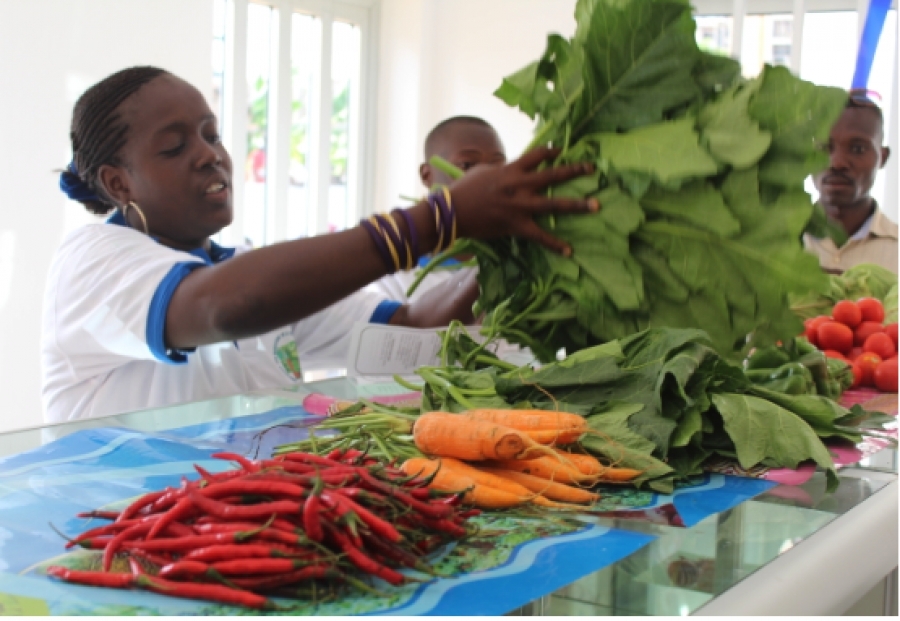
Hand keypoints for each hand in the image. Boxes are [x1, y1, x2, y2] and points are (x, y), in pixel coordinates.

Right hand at [448, 146, 598, 254]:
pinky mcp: (516, 225)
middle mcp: (520, 185)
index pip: (538, 155)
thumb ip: (501, 168)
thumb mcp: (484, 170)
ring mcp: (520, 205)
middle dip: (574, 171)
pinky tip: (569, 250)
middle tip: (592, 169)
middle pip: (553, 175)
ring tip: (596, 205)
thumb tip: (508, 167)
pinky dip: (554, 243)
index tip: (563, 152)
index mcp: (511, 169)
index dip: (552, 152)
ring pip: (554, 204)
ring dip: (577, 205)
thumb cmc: (465, 189)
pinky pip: (540, 236)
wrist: (453, 211)